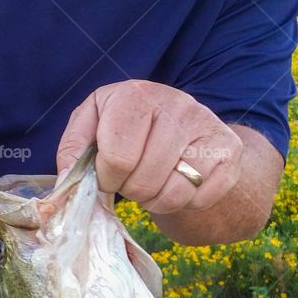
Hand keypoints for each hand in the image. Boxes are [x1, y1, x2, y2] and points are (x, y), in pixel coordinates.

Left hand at [56, 80, 242, 213]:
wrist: (180, 122)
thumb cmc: (125, 126)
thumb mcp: (91, 125)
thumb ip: (74, 149)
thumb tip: (68, 179)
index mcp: (135, 95)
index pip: (117, 160)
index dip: (107, 178)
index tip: (107, 174)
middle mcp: (177, 104)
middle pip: (144, 182)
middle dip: (130, 190)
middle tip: (131, 178)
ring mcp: (207, 126)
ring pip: (173, 194)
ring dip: (155, 200)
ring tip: (152, 181)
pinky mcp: (229, 151)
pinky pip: (200, 198)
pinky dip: (184, 202)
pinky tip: (177, 181)